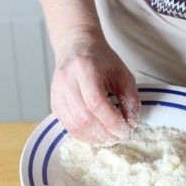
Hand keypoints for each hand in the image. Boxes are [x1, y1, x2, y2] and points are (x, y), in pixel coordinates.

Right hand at [50, 30, 139, 145]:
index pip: (96, 103)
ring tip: (111, 138)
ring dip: (95, 138)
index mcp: (84, 68)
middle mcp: (66, 80)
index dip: (113, 122)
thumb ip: (130, 98)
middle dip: (105, 133)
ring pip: (74, 125)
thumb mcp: (123, 74)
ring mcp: (57, 92)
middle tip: (121, 137)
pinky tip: (98, 135)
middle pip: (84, 117)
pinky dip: (84, 135)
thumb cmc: (102, 60)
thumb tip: (131, 123)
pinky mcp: (54, 103)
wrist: (76, 47)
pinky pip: (68, 126)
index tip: (126, 130)